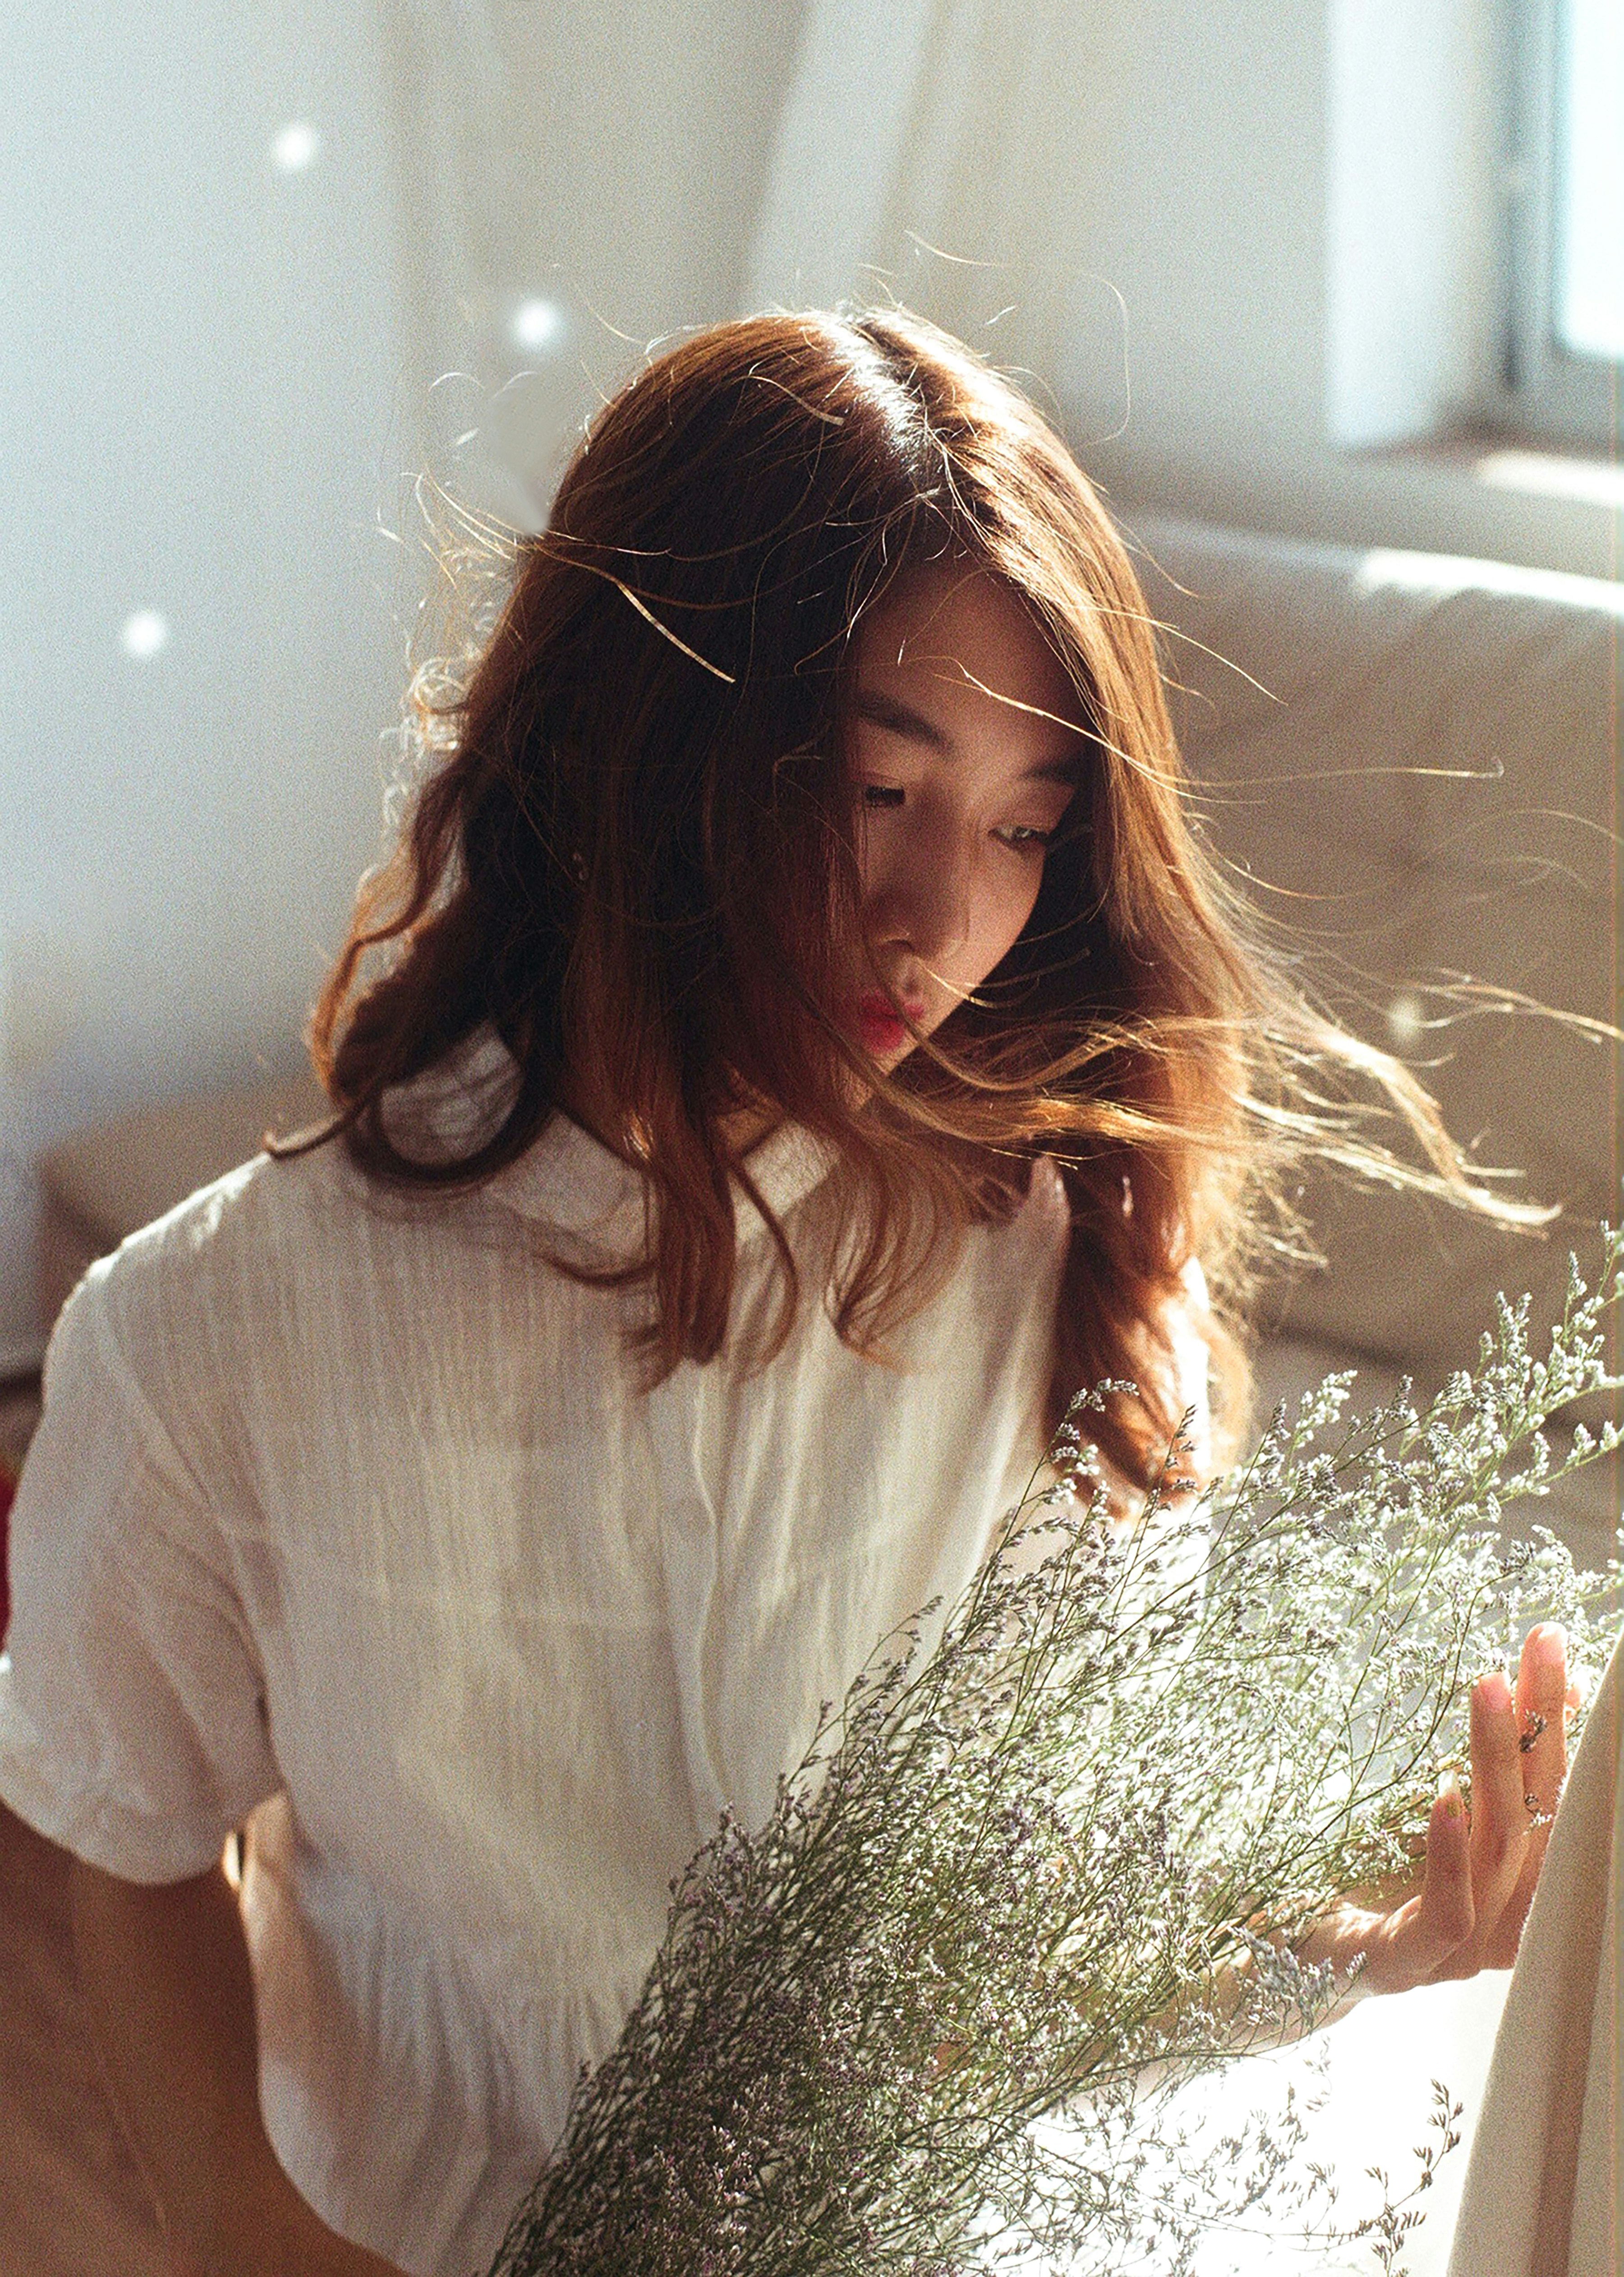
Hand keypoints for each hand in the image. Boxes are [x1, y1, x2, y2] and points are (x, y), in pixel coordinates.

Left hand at [1304, 1623, 1577, 1996]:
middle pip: (1539, 1818)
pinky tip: (1445, 1795)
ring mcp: (1459, 1952)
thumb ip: (1477, 1768)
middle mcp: (1503, 1924)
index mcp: (1516, 1886)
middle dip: (1543, 1729)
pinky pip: (1448, 1914)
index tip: (1555, 1651)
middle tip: (1538, 1650)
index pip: (1554, 1799)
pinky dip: (1450, 1853)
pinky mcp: (1406, 1964)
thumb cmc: (1361, 1872)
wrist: (1282, 1950)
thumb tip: (1526, 1694)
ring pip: (1500, 1855)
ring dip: (1496, 1764)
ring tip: (1491, 1691)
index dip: (1562, 1729)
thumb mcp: (1424, 1805)